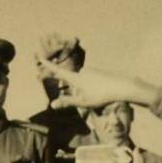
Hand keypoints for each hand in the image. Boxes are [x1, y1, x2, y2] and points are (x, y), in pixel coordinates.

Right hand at [36, 58, 158, 109]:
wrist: (121, 86)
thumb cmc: (101, 95)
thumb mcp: (83, 102)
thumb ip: (67, 102)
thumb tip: (52, 105)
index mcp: (75, 78)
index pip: (58, 71)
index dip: (48, 66)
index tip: (40, 58)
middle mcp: (82, 72)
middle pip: (72, 80)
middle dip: (71, 87)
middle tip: (76, 93)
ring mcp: (91, 71)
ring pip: (83, 82)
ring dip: (84, 89)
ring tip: (94, 97)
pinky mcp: (100, 72)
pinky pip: (92, 81)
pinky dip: (92, 87)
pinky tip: (101, 93)